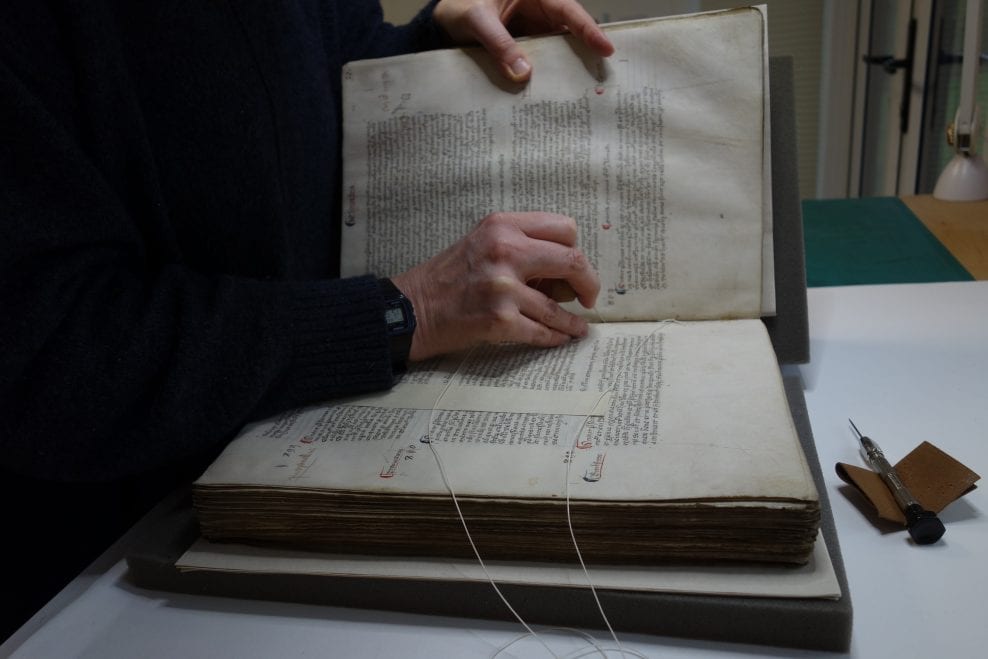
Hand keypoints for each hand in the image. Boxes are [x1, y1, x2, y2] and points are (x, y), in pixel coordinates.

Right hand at [392, 212, 598, 360]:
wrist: (412, 308)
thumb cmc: (449, 276)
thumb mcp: (482, 243)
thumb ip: (521, 246)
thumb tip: (566, 274)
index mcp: (502, 226)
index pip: (564, 229)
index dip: (575, 249)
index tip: (575, 266)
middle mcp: (505, 251)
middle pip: (572, 261)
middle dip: (588, 282)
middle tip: (589, 297)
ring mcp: (503, 287)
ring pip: (558, 306)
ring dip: (573, 320)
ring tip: (578, 327)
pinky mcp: (500, 319)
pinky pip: (542, 331)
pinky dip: (555, 337)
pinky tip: (560, 338)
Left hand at [433, 0, 613, 81]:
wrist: (442, 22)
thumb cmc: (458, 8)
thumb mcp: (476, 20)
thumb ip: (498, 43)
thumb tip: (523, 74)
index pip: (568, 10)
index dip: (588, 29)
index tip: (606, 48)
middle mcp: (539, 12)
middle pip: (570, 34)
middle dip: (585, 55)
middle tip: (601, 80)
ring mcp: (534, 32)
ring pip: (557, 51)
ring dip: (566, 71)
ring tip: (581, 94)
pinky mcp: (525, 50)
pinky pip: (541, 63)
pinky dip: (546, 77)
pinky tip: (550, 96)